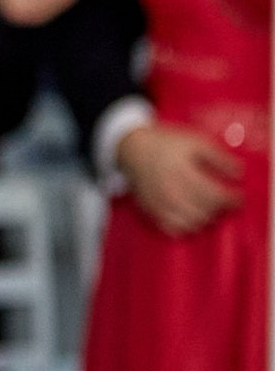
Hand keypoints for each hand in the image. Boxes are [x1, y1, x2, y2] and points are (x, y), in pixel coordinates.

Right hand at [119, 123, 243, 235]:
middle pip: (204, 212)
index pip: (215, 195)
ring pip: (190, 223)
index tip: (238, 198)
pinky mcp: (150, 210)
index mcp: (183, 173)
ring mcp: (159, 203)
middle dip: (218, 209)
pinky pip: (171, 228)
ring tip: (208, 210)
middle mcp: (170, 191)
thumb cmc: (166, 143)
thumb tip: (238, 174)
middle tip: (222, 202)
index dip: (231, 199)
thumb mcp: (195, 142)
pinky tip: (190, 219)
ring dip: (204, 219)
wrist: (132, 148)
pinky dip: (185, 227)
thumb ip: (218, 157)